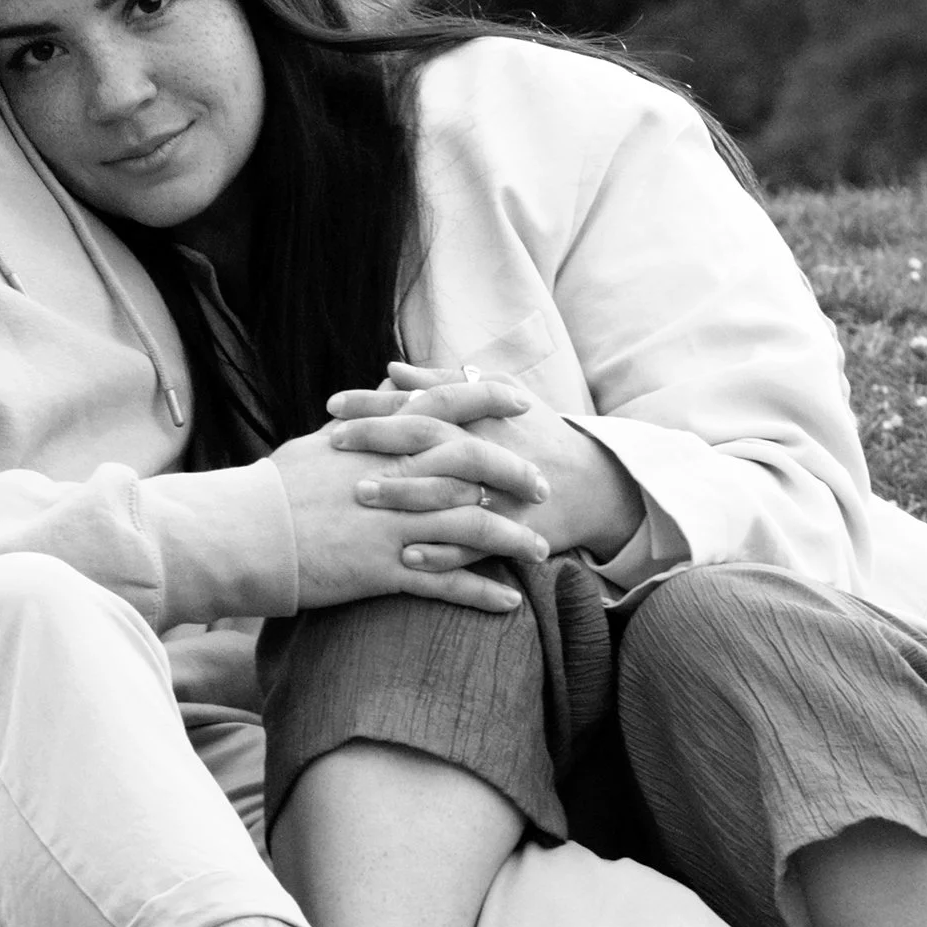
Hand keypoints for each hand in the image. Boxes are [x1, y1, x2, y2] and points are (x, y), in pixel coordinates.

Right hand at [268, 421, 547, 614]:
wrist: (240, 534)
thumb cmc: (274, 489)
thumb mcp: (319, 443)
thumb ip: (361, 422)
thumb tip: (385, 393)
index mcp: (378, 439)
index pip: (445, 405)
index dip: (487, 399)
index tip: (520, 399)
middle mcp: (393, 476)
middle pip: (474, 464)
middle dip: (516, 473)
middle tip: (544, 486)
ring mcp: (392, 523)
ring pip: (473, 526)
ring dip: (514, 538)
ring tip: (542, 550)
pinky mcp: (383, 568)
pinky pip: (447, 583)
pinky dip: (483, 592)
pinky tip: (511, 601)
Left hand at [327, 361, 646, 567]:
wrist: (594, 484)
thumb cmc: (535, 433)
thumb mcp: (499, 397)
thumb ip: (443, 384)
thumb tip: (391, 370)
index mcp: (481, 413)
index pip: (420, 401)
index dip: (374, 403)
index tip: (332, 406)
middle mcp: (489, 446)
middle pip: (429, 437)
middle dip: (380, 439)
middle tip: (334, 443)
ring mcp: (502, 490)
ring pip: (449, 490)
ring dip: (405, 493)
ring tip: (361, 495)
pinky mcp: (514, 531)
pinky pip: (475, 544)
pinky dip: (442, 552)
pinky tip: (407, 556)